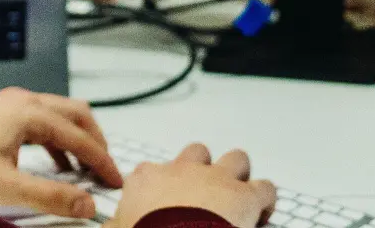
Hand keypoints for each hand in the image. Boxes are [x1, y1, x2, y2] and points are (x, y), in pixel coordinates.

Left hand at [0, 87, 122, 217]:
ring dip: (77, 140)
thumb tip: (86, 205)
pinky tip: (55, 163)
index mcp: (30, 113)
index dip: (102, 162)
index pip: (81, 137)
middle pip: (78, 115)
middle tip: (106, 171)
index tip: (115, 182)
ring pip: (60, 115)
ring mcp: (11, 102)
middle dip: (96, 143)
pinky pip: (42, 119)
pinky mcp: (0, 111)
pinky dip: (57, 139)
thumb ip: (50, 196)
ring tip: (84, 171)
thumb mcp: (5, 187)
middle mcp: (24, 101)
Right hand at [106, 144, 277, 227]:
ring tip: (237, 197)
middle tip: (204, 195)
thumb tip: (109, 227)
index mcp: (147, 180)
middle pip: (197, 154)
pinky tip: (261, 214)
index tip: (162, 205)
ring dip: (238, 175)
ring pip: (236, 159)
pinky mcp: (245, 195)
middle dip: (204, 169)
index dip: (160, 187)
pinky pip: (265, 188)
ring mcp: (216, 179)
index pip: (150, 173)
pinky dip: (265, 200)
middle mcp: (182, 171)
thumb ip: (115, 224)